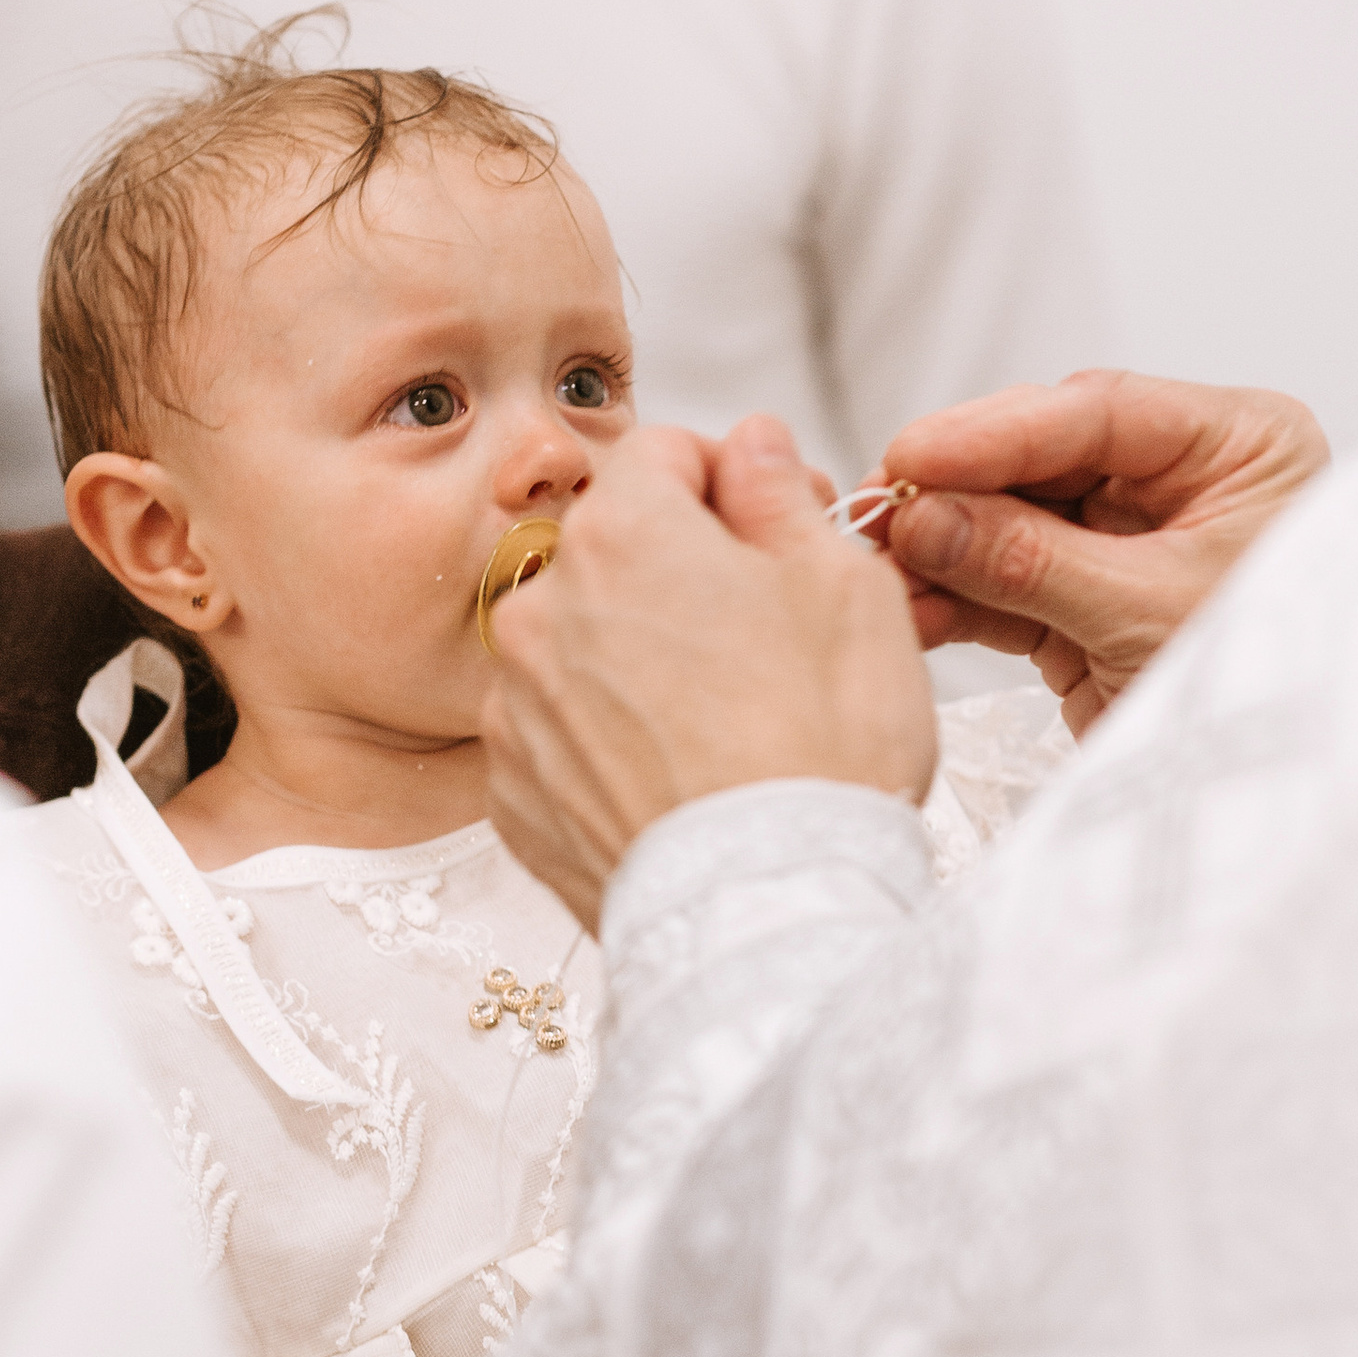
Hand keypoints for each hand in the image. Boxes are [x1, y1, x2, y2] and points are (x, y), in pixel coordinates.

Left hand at [482, 418, 938, 932]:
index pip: (663, 451)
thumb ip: (781, 494)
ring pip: (581, 641)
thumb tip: (751, 446)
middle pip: (616, 548)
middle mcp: (543, 606)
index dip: (731, 479)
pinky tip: (676, 773)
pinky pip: (558, 732)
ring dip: (638, 653)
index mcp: (622, 532)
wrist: (770, 910)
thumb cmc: (822, 743)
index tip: (776, 524)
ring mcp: (515, 705)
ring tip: (723, 716)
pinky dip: (606, 738)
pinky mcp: (512, 792)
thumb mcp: (845, 585)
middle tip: (766, 628)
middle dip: (683, 568)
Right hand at [879, 369, 1328, 735]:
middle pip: (1042, 458)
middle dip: (954, 488)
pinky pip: (1009, 583)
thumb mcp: (1149, 613)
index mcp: (1236, 446)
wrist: (1280, 808)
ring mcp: (1132, 542)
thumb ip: (1030, 558)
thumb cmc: (1272, 689)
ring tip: (874, 565)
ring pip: (1012, 520)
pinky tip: (905, 607)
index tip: (912, 454)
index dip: (994, 432)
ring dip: (940, 546)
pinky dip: (955, 598)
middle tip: (874, 507)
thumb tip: (920, 515)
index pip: (1098, 411)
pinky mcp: (1092, 604)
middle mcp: (1184, 481)